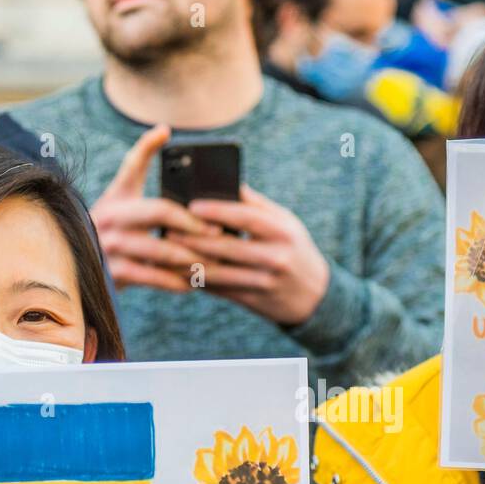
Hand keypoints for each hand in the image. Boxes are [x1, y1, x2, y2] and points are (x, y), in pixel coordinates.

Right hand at [90, 124, 218, 290]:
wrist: (81, 266)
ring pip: (161, 250)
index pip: (134, 165)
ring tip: (214, 260)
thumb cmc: (114, 225)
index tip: (174, 144)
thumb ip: (140, 163)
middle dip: (194, 222)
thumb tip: (164, 129)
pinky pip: (153, 277)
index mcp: (117, 195)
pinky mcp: (114, 273)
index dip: (152, 150)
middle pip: (160, 211)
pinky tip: (192, 282)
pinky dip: (176, 281)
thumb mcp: (121, 195)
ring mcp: (110, 245)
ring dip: (192, 257)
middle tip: (219, 231)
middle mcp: (110, 216)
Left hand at [169, 185, 330, 324]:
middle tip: (169, 231)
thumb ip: (255, 205)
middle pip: (228, 247)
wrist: (316, 295)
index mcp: (282, 231)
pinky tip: (183, 273)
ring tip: (169, 254)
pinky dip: (201, 282)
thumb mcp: (285, 222)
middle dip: (195, 239)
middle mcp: (276, 257)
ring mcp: (266, 282)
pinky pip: (223, 290)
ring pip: (221, 273)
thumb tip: (224, 182)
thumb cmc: (295, 248)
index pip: (246, 218)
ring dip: (191, 263)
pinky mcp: (256, 301)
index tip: (191, 206)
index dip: (217, 211)